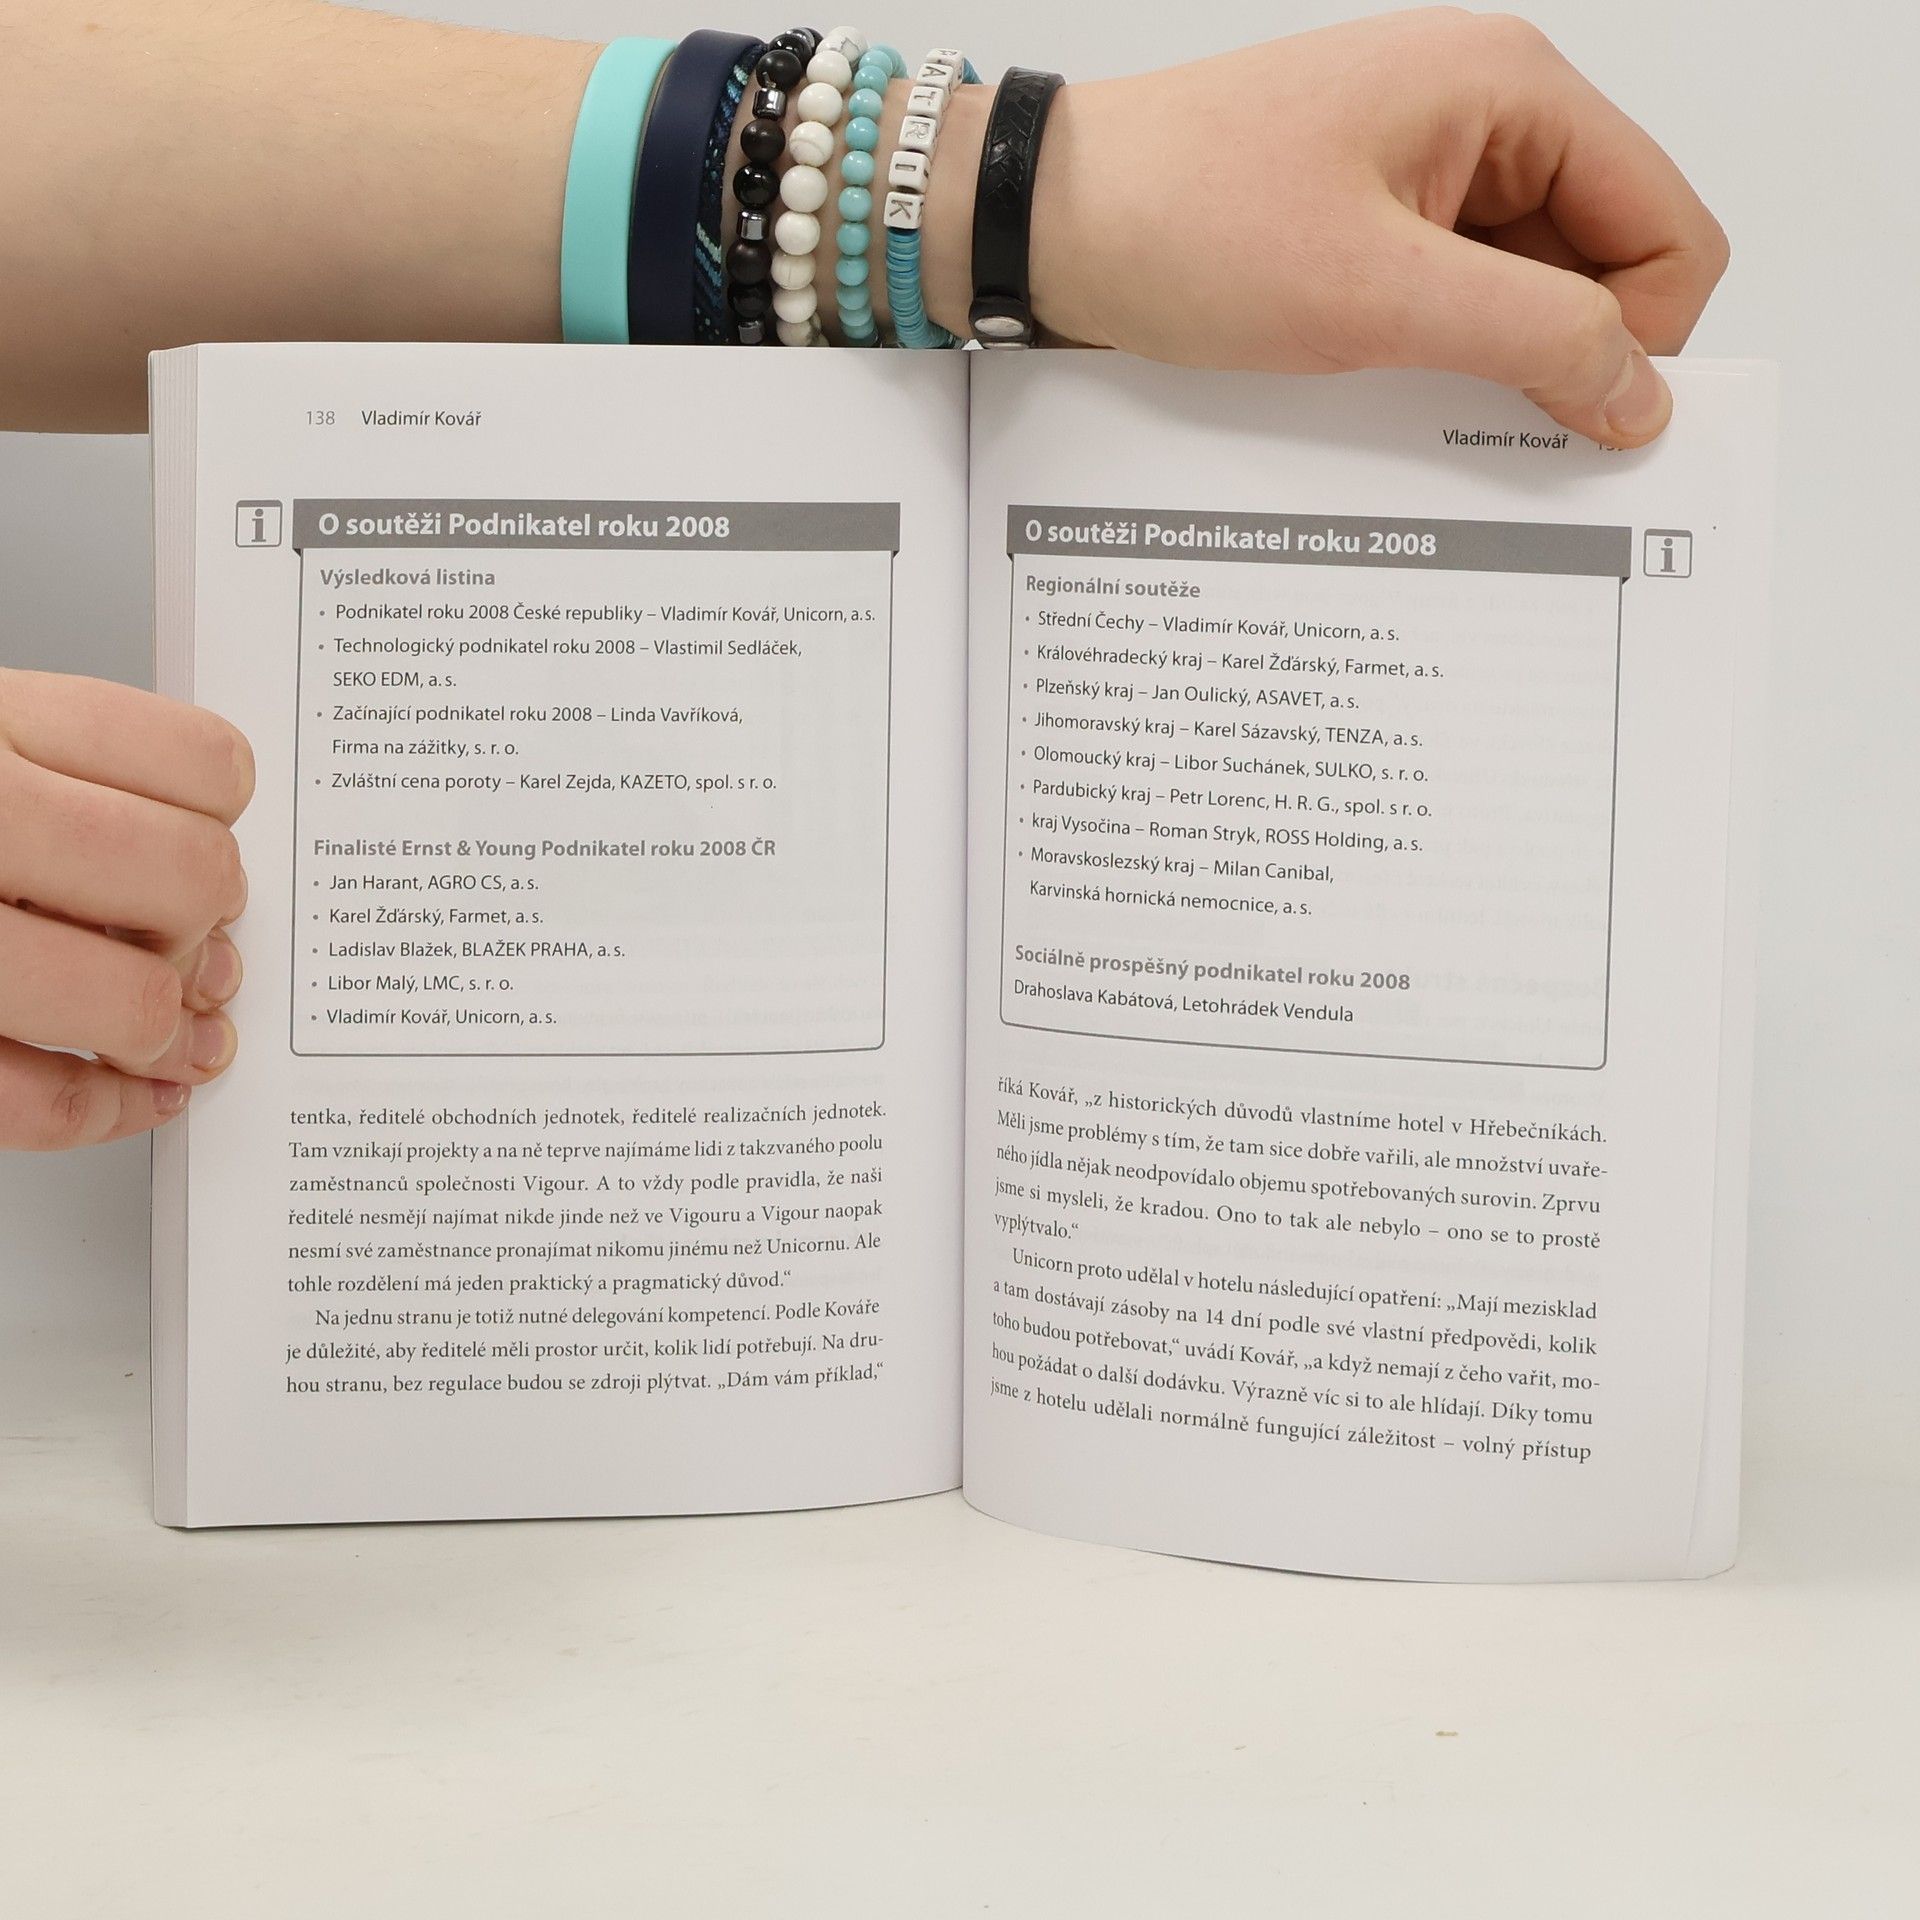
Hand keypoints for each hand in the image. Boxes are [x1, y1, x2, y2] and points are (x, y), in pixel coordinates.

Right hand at [0, 669, 252, 1149]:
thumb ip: (60, 776)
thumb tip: (200, 878)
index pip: (198, 765)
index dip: (223, 821)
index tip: (207, 843)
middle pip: (189, 882)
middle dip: (202, 930)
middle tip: (183, 946)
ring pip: (124, 1001)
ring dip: (158, 1029)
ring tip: (157, 1028)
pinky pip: (31, 1100)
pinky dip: (102, 1111)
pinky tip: (126, 1092)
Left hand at [1027, 9, 1729, 445]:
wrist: (1047, 219)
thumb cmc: (1187, 220)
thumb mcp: (1378, 294)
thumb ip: (1532, 338)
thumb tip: (1642, 391)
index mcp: (1512, 92)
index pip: (1667, 224)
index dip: (1643, 335)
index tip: (1578, 419)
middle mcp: (1484, 116)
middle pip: (1603, 260)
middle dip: (1562, 353)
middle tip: (1477, 422)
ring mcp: (1426, 170)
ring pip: (1522, 290)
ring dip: (1489, 362)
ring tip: (1404, 395)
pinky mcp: (1374, 222)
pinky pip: (1450, 299)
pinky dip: (1436, 355)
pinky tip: (1381, 389)